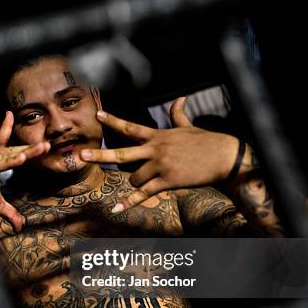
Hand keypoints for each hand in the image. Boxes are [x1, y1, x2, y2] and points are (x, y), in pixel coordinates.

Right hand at [0, 111, 49, 231]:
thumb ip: (10, 212)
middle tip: (47, 145)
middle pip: (12, 151)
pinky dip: (10, 161)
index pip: (4, 144)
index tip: (13, 116)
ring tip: (41, 149)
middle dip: (31, 148)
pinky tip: (21, 159)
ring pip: (8, 156)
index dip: (8, 130)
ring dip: (25, 152)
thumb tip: (19, 225)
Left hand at [80, 97, 239, 211]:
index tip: (98, 115)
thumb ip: (179, 115)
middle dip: (101, 154)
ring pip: (134, 178)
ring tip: (152, 180)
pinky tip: (115, 209)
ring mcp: (160, 166)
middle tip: (82, 154)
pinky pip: (143, 194)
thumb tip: (180, 99)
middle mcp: (155, 150)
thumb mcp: (189, 127)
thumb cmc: (207, 143)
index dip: (113, 121)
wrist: (225, 158)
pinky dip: (129, 202)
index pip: (130, 127)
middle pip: (122, 153)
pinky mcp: (167, 181)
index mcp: (158, 136)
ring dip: (135, 183)